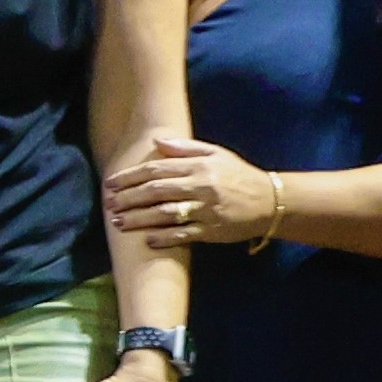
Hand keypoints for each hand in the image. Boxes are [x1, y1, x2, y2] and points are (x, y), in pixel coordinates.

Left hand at [105, 133, 276, 250]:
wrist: (271, 201)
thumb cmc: (238, 176)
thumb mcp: (216, 154)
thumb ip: (185, 148)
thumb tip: (156, 140)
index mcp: (199, 167)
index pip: (157, 169)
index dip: (130, 176)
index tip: (111, 183)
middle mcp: (200, 187)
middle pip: (156, 191)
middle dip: (128, 198)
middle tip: (109, 203)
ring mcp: (206, 210)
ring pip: (165, 214)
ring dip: (139, 219)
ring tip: (118, 222)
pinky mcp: (212, 230)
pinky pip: (183, 235)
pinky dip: (164, 238)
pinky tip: (147, 240)